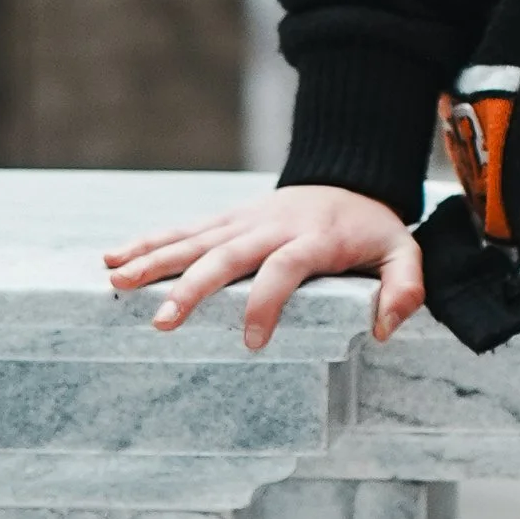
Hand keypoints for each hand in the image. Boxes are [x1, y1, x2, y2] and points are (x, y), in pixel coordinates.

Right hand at [104, 184, 424, 352]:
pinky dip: (149, 241)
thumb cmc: (373, 230)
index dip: (267, 302)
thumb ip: (405, 287)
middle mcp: (272, 226)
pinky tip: (114, 257)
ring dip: (155, 259)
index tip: (251, 341)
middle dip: (192, 288)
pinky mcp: (228, 218)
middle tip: (161, 322)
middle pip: (227, 255)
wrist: (350, 177)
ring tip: (116, 281)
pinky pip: (185, 229)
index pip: (285, 268)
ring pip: (195, 239)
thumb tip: (383, 329)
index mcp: (313, 238)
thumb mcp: (403, 252)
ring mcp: (245, 219)